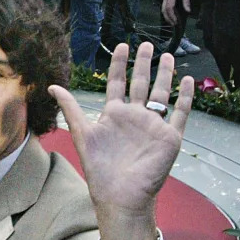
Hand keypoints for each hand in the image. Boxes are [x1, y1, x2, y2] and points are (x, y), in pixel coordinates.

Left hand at [49, 42, 194, 239]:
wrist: (120, 195)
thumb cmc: (99, 169)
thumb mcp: (82, 133)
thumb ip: (70, 108)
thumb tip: (52, 86)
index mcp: (114, 115)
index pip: (117, 83)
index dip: (119, 65)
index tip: (122, 45)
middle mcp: (135, 117)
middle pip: (141, 84)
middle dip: (143, 64)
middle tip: (146, 44)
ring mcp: (153, 126)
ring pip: (162, 94)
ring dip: (165, 75)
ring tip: (168, 56)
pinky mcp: (169, 137)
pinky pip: (179, 114)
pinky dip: (184, 98)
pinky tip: (187, 81)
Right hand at [162, 0, 190, 25]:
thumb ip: (186, 2)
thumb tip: (188, 11)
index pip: (169, 7)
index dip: (172, 15)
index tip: (176, 21)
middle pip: (164, 10)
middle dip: (168, 18)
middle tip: (173, 24)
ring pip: (162, 10)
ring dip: (166, 17)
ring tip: (172, 22)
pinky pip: (163, 8)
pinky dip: (166, 14)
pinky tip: (170, 17)